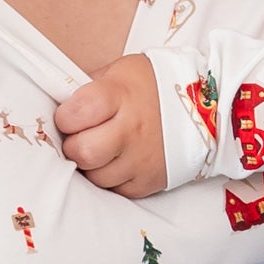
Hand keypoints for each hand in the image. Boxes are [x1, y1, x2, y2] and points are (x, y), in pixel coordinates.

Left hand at [57, 60, 167, 196]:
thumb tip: (58, 105)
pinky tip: (119, 161)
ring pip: (95, 177)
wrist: (206, 107)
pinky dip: (111, 178)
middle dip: (74, 146)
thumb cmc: (153, 86)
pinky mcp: (150, 182)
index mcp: (120, 96)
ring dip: (92, 165)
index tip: (72, 115)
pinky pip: (115, 190)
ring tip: (103, 149)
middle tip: (83, 136)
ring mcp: (143, 159)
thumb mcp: (120, 73)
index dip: (65, 117)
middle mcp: (132, 130)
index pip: (75, 114)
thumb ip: (88, 88)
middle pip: (83, 152)